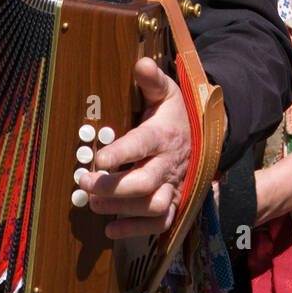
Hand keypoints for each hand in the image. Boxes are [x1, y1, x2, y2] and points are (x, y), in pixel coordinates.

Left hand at [76, 57, 190, 239]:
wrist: (206, 138)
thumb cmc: (176, 115)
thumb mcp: (167, 93)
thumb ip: (151, 80)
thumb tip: (140, 62)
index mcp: (163, 135)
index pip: (143, 144)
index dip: (121, 152)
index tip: (99, 157)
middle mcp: (169, 164)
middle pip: (145, 182)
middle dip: (113, 186)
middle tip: (85, 182)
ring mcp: (173, 185)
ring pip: (152, 205)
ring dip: (121, 209)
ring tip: (93, 204)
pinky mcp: (173, 202)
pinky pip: (159, 222)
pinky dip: (135, 229)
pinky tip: (110, 229)